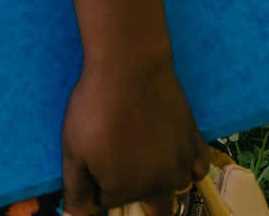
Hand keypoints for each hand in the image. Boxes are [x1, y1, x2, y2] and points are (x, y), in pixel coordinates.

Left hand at [60, 56, 208, 214]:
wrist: (129, 66)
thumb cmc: (95, 107)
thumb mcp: (73, 150)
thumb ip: (76, 192)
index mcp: (125, 191)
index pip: (107, 202)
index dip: (96, 178)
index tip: (93, 149)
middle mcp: (158, 186)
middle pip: (140, 198)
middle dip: (125, 181)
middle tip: (116, 144)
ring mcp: (182, 166)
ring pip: (167, 186)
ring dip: (155, 175)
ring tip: (138, 141)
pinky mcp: (196, 144)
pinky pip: (196, 169)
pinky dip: (184, 165)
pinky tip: (170, 150)